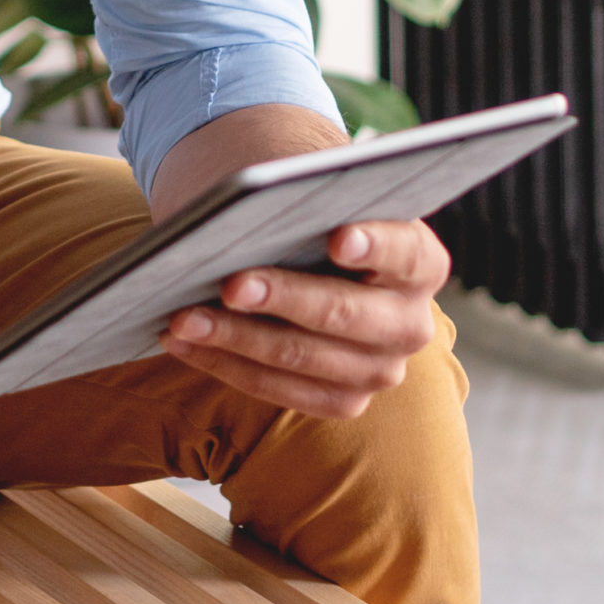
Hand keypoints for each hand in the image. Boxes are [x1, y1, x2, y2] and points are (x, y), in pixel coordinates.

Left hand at [158, 218, 449, 418]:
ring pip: (301, 357)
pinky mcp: (343, 400)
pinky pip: (278, 390)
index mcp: (421, 262)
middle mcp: (411, 322)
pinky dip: (224, 363)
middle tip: (230, 283)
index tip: (337, 237)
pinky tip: (181, 341)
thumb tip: (244, 208)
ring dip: (235, 337)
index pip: (404, 251)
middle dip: (282, 296)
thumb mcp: (318, 202)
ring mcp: (380, 369)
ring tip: (182, 316)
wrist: (316, 260)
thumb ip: (302, 203)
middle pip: (344, 312)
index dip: (373, 244)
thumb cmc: (313, 219)